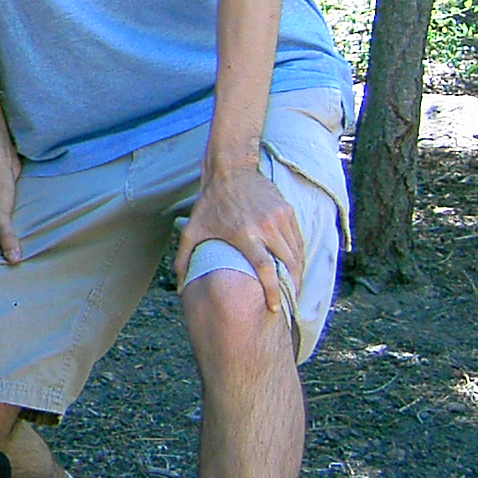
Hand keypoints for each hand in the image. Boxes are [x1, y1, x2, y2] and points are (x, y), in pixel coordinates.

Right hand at [0, 149, 22, 263]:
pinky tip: (21, 231)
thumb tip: (14, 261)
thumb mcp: (0, 216)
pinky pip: (5, 219)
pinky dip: (12, 225)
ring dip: (5, 237)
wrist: (1, 158)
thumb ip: (6, 238)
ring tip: (17, 253)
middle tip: (10, 266)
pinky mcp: (0, 202)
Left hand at [175, 163, 305, 316]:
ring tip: (292, 287)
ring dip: (297, 272)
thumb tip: (179, 287)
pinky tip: (293, 266)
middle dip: (291, 286)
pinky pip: (298, 239)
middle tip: (287, 301)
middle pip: (289, 265)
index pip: (266, 269)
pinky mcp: (287, 211)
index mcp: (244, 235)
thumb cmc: (209, 203)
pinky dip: (298, 255)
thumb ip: (184, 259)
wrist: (230, 170)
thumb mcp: (193, 230)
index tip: (274, 307)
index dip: (273, 291)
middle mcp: (266, 228)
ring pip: (297, 253)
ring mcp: (280, 218)